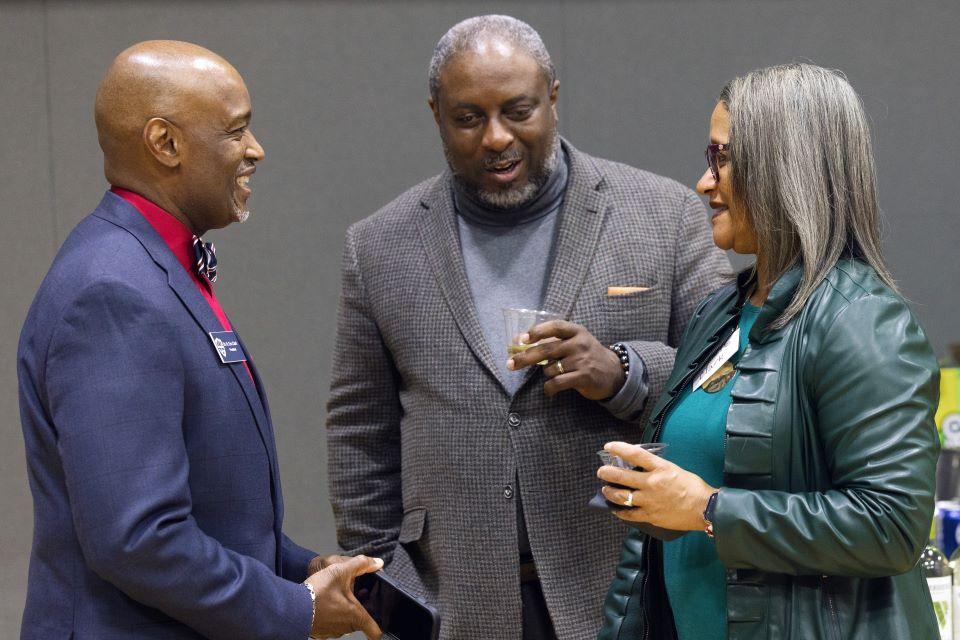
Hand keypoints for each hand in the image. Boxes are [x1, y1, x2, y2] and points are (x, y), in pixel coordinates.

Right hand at [305, 555, 382, 638]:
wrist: (292, 605)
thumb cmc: (318, 592)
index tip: (381, 622)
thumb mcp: (341, 571)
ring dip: (344, 611)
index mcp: (355, 616)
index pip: (375, 632)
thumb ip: (361, 564)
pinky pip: (331, 624)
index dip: (380, 627)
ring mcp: (332, 631)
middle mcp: (345, 628)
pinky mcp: (320, 632)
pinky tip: (325, 601)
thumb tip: (377, 562)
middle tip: (355, 594)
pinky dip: (331, 614)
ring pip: (344, 622)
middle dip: (359, 608)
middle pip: (359, 622)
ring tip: (338, 595)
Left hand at [505, 320, 625, 399]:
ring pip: (550, 369)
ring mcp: (582, 360)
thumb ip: (555, 341)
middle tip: (510, 364)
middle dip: (525, 357)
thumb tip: (522, 343)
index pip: (555, 327)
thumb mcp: (577, 342)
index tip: (521, 339)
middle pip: (547, 349)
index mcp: (576, 331)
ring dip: (546, 374)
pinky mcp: (584, 376)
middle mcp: (580, 343)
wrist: (614, 373)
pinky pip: (557, 382)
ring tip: (554, 375)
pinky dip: (549, 388)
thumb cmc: (588, 356)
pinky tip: (550, 390)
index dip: (537, 332)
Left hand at [597, 441, 715, 530]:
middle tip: (601, 471)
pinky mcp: (650, 516)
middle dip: (606, 472)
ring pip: (621, 496)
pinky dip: (620, 511)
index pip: (634, 454)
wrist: (704, 508)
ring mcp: (649, 500)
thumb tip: (640, 466)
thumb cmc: (693, 486)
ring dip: (609, 492)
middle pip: (621, 476)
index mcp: (659, 468)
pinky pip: (629, 514)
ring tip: (605, 489)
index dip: (619, 448)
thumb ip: (656, 468)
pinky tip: (615, 509)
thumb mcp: (674, 469)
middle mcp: (651, 483)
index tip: (608, 447)